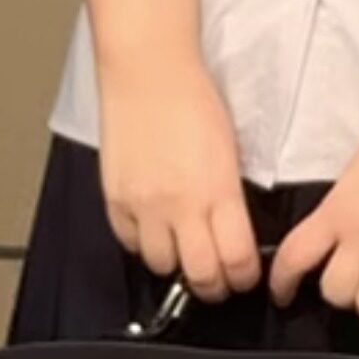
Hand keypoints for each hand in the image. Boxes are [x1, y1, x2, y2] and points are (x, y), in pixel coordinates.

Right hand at [98, 55, 261, 301]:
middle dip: (214, 286)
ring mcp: (144, 205)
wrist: (148, 73)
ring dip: (175, 264)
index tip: (243, 277)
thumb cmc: (192, 100)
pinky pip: (129, 243)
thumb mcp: (231, 152)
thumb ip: (230, 199)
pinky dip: (142, 243)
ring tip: (182, 249)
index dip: (243, 279)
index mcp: (219, 191)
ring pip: (161, 266)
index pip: (237, 261)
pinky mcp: (115, 199)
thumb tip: (234, 234)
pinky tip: (152, 228)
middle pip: (201, 275)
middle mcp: (181, 204)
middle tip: (217, 281)